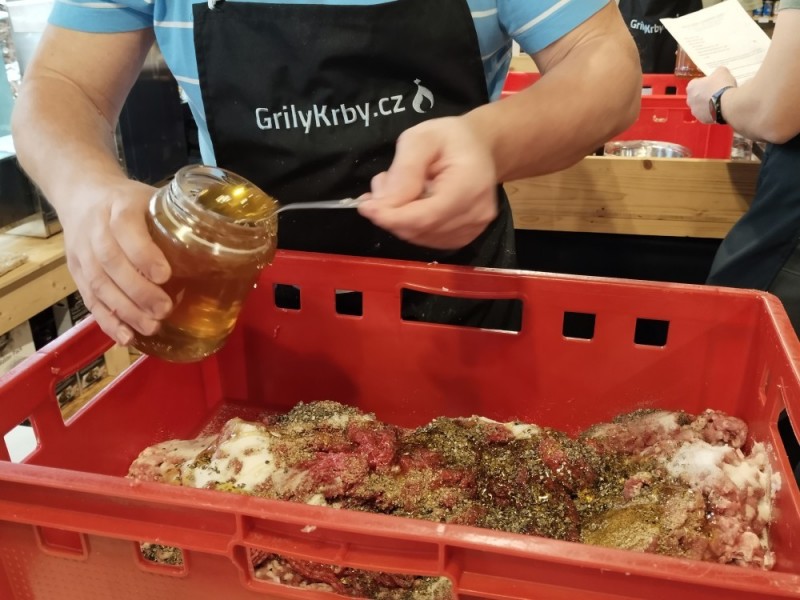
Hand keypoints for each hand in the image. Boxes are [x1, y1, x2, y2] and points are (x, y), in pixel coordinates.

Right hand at [58, 177, 172, 344]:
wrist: (82, 195)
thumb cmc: (129, 201)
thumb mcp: (152, 197)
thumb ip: (177, 217)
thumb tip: (220, 243)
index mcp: (119, 205)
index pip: (125, 227)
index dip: (143, 253)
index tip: (165, 275)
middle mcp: (95, 229)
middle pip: (111, 262)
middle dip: (138, 290)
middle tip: (164, 309)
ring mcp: (83, 252)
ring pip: (99, 284)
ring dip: (125, 310)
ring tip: (151, 327)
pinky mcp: (76, 273)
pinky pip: (89, 300)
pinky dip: (107, 321)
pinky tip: (125, 337)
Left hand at [357, 116, 497, 249]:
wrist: (479, 148)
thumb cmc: (450, 138)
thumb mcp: (422, 138)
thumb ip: (404, 170)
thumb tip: (384, 204)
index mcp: (470, 186)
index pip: (426, 216)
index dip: (392, 217)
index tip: (366, 207)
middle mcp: (476, 214)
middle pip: (420, 229)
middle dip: (391, 213)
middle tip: (380, 186)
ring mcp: (472, 229)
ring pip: (419, 237)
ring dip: (398, 218)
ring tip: (396, 188)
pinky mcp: (464, 237)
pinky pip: (427, 239)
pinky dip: (410, 224)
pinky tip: (409, 202)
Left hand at [686, 67, 736, 123]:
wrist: (727, 104)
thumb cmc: (721, 86)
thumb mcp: (721, 71)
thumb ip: (718, 71)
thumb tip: (719, 73)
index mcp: (691, 87)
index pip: (696, 83)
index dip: (705, 82)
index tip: (713, 82)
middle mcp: (689, 100)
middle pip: (697, 95)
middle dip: (705, 94)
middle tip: (716, 91)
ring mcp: (695, 111)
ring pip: (701, 106)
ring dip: (708, 104)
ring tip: (720, 101)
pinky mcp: (702, 120)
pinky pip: (707, 115)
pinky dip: (712, 112)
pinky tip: (721, 108)